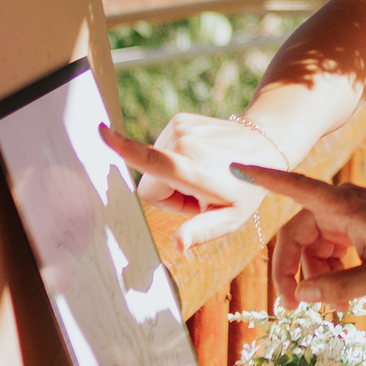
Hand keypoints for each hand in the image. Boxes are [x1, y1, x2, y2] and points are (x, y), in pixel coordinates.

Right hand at [99, 115, 284, 249]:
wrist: (263, 146)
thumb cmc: (245, 188)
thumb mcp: (230, 218)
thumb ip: (201, 232)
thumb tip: (178, 245)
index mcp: (192, 169)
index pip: (151, 161)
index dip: (123, 149)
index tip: (101, 132)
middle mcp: (182, 143)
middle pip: (149, 185)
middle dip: (168, 195)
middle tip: (200, 195)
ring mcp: (180, 128)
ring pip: (154, 168)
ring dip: (173, 177)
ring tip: (203, 176)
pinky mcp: (179, 120)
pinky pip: (162, 150)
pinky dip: (176, 160)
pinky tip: (201, 161)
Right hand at [229, 162, 365, 306]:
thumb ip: (339, 287)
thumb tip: (301, 294)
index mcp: (342, 205)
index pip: (296, 187)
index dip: (264, 179)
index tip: (238, 167)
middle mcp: (339, 203)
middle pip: (295, 235)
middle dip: (290, 272)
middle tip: (291, 307)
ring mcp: (345, 213)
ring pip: (310, 246)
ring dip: (313, 276)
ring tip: (332, 306)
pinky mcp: (352, 224)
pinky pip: (326, 247)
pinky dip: (328, 270)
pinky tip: (341, 294)